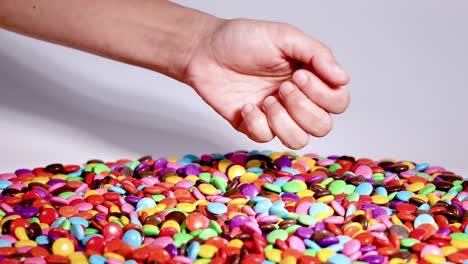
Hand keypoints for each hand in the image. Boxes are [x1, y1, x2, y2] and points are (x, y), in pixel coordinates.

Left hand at [185, 19, 349, 148]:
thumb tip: (344, 78)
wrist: (204, 52)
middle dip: (302, 109)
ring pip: (298, 141)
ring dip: (282, 121)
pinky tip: (245, 105)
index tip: (299, 75)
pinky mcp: (253, 126)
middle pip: (322, 126)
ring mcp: (275, 116)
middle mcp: (297, 100)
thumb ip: (317, 54)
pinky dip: (256, 122)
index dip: (323, 96)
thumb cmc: (243, 40)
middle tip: (282, 88)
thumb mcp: (285, 37)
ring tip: (266, 99)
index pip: (338, 102)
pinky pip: (265, 138)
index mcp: (310, 78)